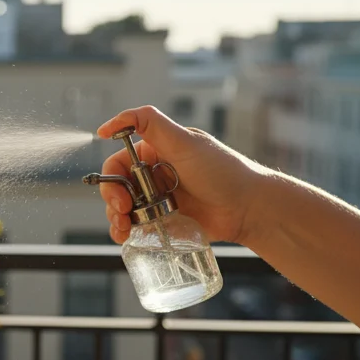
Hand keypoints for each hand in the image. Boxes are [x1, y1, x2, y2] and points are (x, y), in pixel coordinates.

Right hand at [96, 106, 268, 244]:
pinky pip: (138, 226)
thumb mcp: (184, 141)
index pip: (118, 163)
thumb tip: (110, 123)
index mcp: (155, 152)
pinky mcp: (165, 220)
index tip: (117, 194)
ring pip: (123, 209)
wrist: (249, 208)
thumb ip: (149, 123)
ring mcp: (159, 199)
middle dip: (113, 201)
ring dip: (117, 219)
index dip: (112, 178)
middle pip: (116, 187)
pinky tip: (131, 237)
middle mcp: (154, 174)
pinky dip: (128, 232)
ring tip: (125, 229)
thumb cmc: (222, 171)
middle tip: (123, 212)